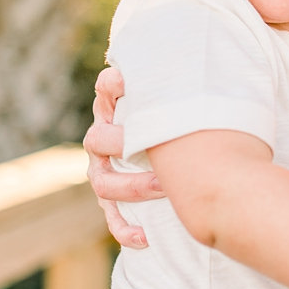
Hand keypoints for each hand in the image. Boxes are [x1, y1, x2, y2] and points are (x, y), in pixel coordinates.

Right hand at [84, 65, 163, 248]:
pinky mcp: (113, 200)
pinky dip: (125, 229)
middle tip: (159, 149)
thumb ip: (175, 78)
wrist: (171, 146)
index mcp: (116, 107)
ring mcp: (104, 171)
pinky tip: (145, 237)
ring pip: (104, 183)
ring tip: (164, 188)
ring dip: (132, 187)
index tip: (126, 82)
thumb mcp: (176, 95)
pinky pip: (112, 218)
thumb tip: (189, 52)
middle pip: (98, 140)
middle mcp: (104, 139)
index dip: (112, 87)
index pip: (106, 90)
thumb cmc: (175, 114)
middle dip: (125, 144)